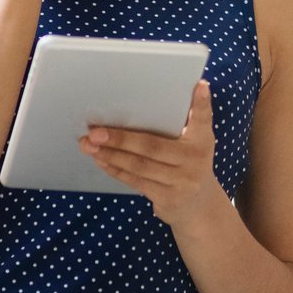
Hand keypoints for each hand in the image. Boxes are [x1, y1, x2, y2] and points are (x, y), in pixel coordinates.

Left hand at [80, 80, 222, 228]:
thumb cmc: (188, 166)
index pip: (203, 119)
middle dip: (120, 138)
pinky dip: (115, 169)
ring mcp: (181, 182)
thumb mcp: (195, 145)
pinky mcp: (167, 198)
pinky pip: (135, 181)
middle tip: (95, 131)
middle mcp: (194, 160)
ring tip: (89, 145)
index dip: (201, 103)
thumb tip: (165, 97)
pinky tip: (100, 159)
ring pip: (139, 166)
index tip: (198, 85)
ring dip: (110, 154)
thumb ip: (185, 124)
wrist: (198, 207)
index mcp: (202, 141)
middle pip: (152, 146)